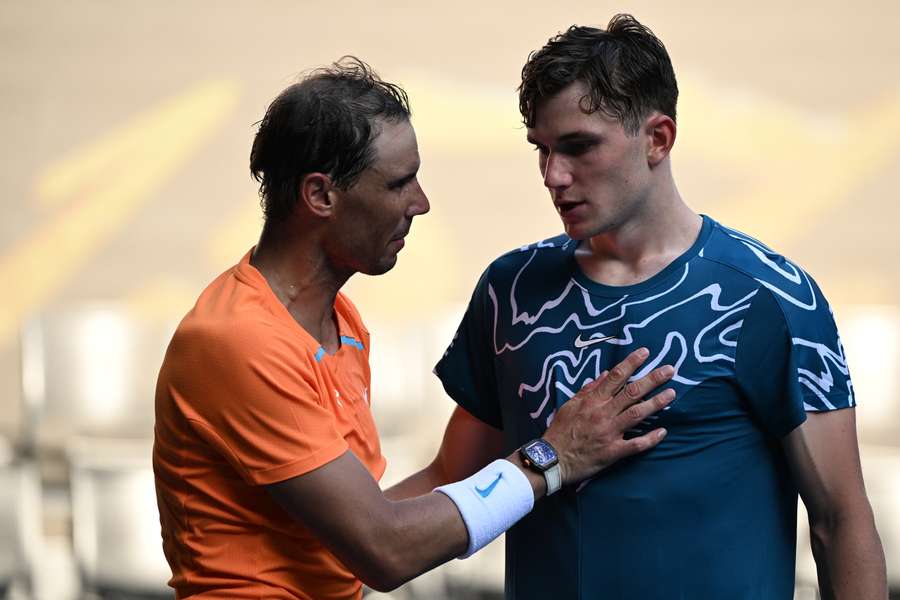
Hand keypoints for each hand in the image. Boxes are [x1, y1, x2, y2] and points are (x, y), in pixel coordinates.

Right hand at [542, 347, 674, 485]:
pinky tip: (663, 432)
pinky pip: (636, 445)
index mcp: (593, 401)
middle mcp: (603, 414)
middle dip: (652, 379)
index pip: (616, 377)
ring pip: (637, 414)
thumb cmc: (560, 431)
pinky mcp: (613, 452)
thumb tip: (605, 374)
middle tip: (670, 370)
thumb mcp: (570, 405)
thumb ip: (588, 389)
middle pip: (632, 392)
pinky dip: (651, 439)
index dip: (632, 363)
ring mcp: (610, 433)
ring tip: (672, 394)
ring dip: (656, 403)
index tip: (645, 352)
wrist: (553, 459)